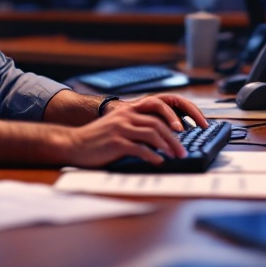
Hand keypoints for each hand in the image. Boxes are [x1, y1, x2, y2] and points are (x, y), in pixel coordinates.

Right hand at [65, 94, 210, 168]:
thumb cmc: (98, 139)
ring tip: (177, 157)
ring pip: (153, 134)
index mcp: (129, 109)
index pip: (160, 104)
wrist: (74, 144)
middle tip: (184, 150)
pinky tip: (159, 162)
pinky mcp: (116, 142)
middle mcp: (126, 115)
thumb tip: (163, 137)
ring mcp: (121, 128)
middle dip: (176, 138)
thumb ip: (137, 127)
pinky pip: (140, 148)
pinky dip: (152, 156)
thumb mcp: (118, 126)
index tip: (191, 125)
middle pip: (159, 123)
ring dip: (168, 147)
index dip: (177, 114)